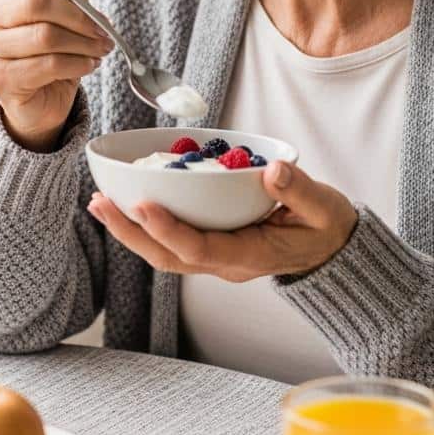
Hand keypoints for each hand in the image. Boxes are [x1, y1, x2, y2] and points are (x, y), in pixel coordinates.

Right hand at [0, 0, 115, 150]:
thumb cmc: (52, 43)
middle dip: (79, 14)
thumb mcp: (62, 3)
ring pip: (46, 36)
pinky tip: (89, 63)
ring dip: (84, 42)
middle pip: (36, 0)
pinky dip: (78, 63)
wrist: (41, 96)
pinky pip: (48, 65)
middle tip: (103, 27)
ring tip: (101, 47)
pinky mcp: (1, 80)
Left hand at [86, 161, 357, 281]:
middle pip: (168, 257)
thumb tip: (272, 170)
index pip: (201, 248)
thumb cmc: (326, 228)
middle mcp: (227, 263)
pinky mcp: (214, 249)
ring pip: (164, 254)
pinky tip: (128, 204)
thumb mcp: (324, 208)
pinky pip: (173, 244)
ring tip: (100, 202)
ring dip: (129, 231)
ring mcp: (218, 260)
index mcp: (252, 255)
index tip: (143, 204)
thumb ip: (299, 191)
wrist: (333, 252)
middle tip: (100, 202)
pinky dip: (145, 226)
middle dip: (130, 232)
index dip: (169, 228)